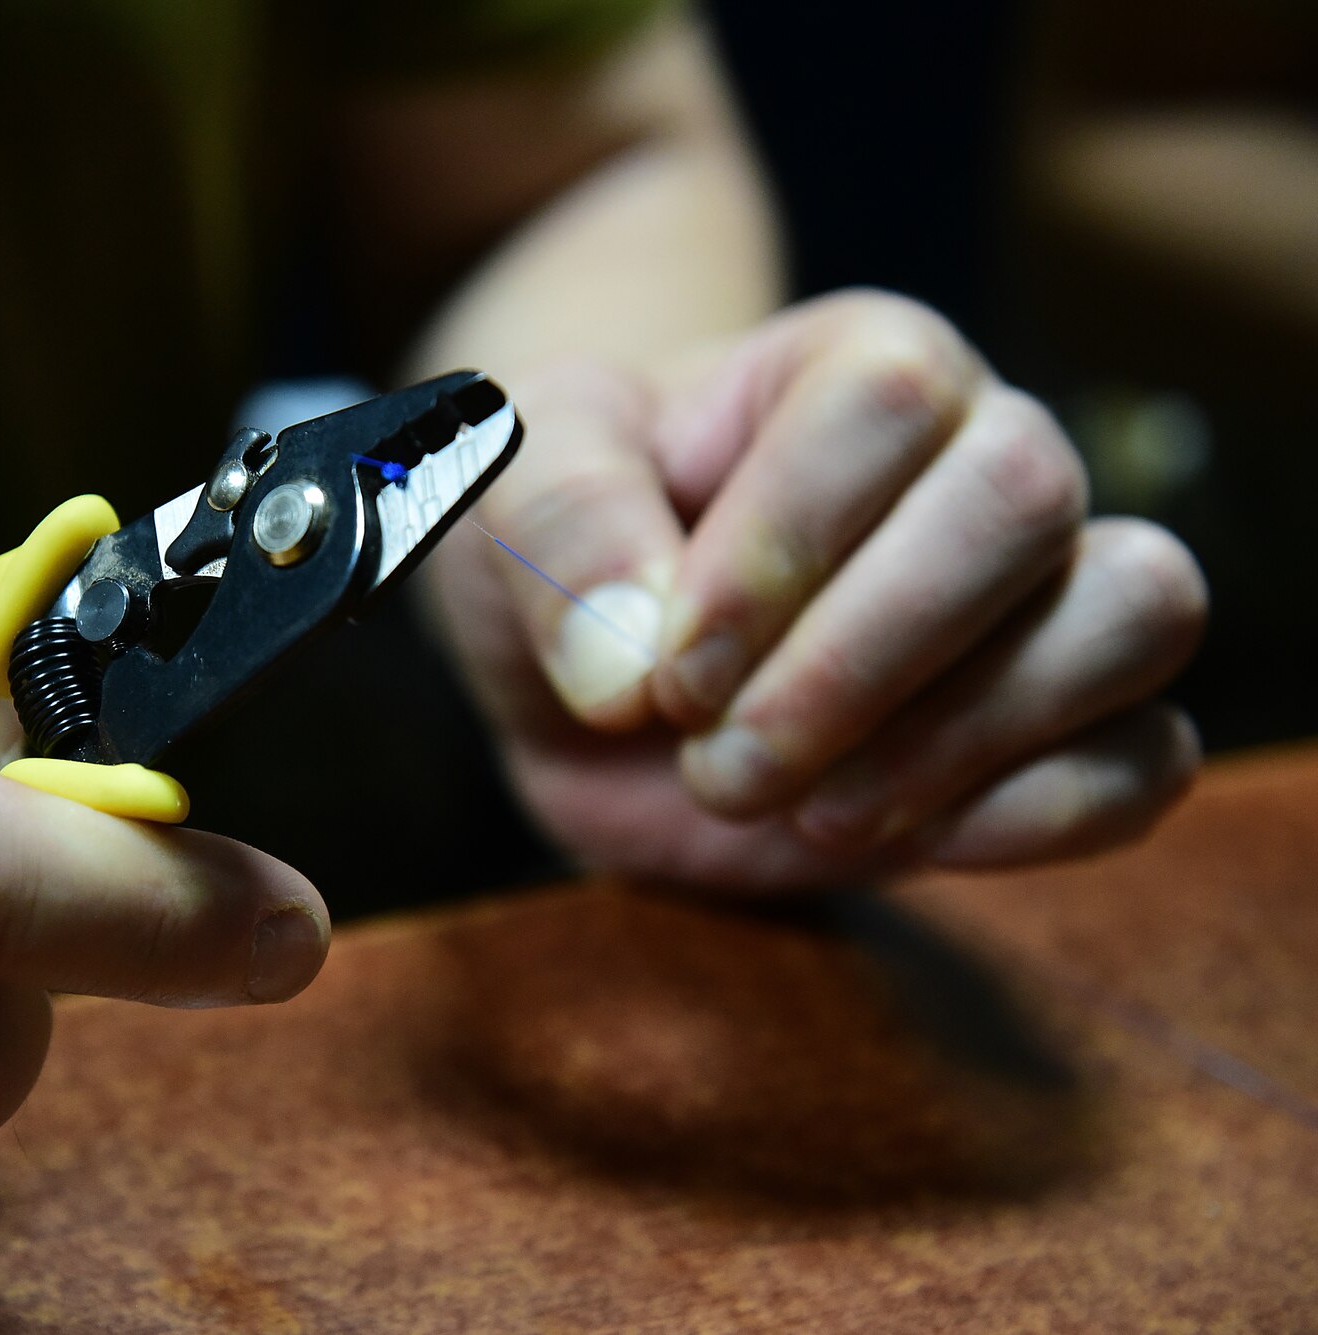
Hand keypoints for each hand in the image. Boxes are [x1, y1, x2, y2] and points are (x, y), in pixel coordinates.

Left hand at [426, 291, 1206, 888]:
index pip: (886, 403)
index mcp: (851, 365)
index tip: (662, 667)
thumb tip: (631, 666)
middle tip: (717, 757)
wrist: (596, 672)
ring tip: (803, 810)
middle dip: (857, 663)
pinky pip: (1145, 761)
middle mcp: (973, 455)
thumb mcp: (506, 497)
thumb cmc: (564, 549)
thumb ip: (557, 531)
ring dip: (957, 738)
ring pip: (1131, 612)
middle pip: (1024, 498)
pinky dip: (1031, 817)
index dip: (777, 550)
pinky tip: (879, 834)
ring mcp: (1039, 593)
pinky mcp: (1059, 731)